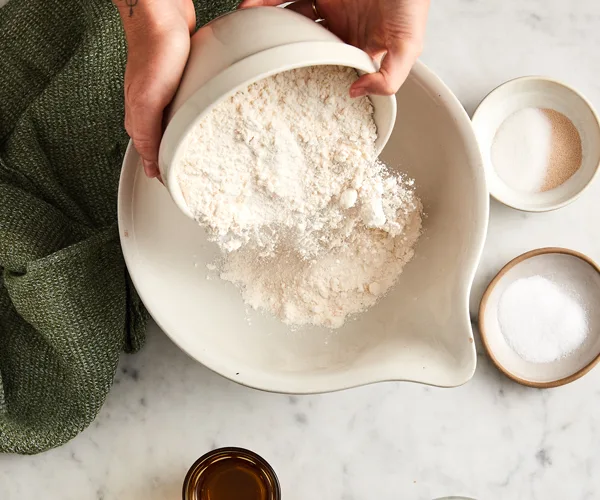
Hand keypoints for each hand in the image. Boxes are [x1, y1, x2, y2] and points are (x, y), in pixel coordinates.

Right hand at [113, 0, 195, 177]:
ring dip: (190, 144)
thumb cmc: (154, 48)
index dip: (167, 177)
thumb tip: (150, 168)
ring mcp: (165, 97)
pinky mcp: (179, 83)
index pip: (151, 158)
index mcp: (139, 119)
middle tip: (200, 181)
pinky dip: (197, 121)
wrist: (161, 12)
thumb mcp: (147, 99)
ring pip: (177, 129)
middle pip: (164, 146)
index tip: (183, 193)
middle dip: (181, 164)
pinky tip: (208, 123)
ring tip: (206, 159)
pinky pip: (189, 109)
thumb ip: (146, 134)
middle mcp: (151, 110)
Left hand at [239, 0, 429, 96]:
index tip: (287, 88)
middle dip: (281, 54)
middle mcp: (339, 30)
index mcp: (358, 49)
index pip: (328, 69)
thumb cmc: (411, 1)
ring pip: (289, 21)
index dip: (308, 77)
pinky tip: (250, 8)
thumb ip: (389, 77)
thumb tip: (356, 93)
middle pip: (302, 46)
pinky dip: (265, 2)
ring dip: (268, 28)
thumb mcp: (409, 45)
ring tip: (248, 36)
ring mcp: (327, 8)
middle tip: (259, 64)